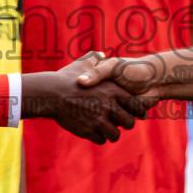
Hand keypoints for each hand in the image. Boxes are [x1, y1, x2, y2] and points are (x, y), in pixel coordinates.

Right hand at [29, 53, 156, 144]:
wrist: (51, 93)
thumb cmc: (67, 78)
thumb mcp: (84, 63)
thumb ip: (95, 60)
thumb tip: (101, 53)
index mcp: (112, 91)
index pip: (135, 105)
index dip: (139, 111)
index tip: (141, 115)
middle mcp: (108, 106)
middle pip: (128, 122)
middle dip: (127, 124)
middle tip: (122, 123)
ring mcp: (98, 120)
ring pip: (115, 134)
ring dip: (112, 133)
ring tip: (108, 131)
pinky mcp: (88, 131)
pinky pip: (100, 139)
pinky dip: (98, 137)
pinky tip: (95, 132)